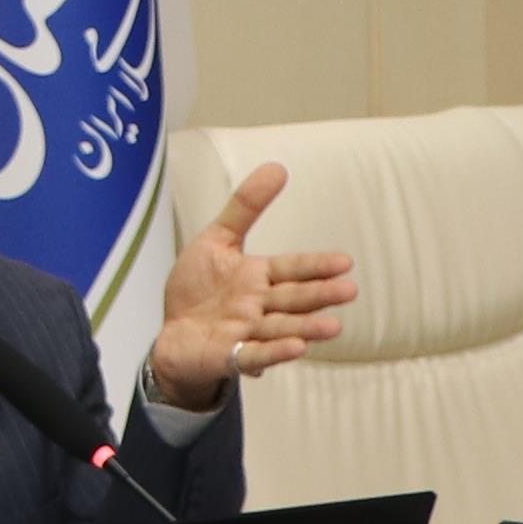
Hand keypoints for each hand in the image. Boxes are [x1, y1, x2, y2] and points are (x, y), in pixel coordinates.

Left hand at [143, 163, 357, 411]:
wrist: (172, 337)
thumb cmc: (198, 290)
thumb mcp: (217, 240)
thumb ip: (245, 207)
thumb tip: (278, 167)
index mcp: (258, 277)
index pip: (292, 269)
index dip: (316, 266)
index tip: (345, 262)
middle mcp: (259, 305)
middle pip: (293, 299)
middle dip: (320, 295)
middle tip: (350, 291)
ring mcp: (247, 332)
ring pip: (281, 328)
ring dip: (306, 328)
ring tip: (333, 327)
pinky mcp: (230, 356)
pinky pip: (254, 354)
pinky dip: (274, 352)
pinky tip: (296, 349)